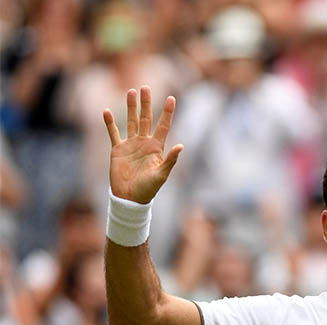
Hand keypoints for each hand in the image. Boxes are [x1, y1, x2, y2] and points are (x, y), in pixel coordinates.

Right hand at [104, 86, 182, 203]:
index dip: (167, 112)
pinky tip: (106, 111)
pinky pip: (113, 133)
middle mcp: (144, 143)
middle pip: (146, 118)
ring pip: (131, 121)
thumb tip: (181, 146)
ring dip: (130, 107)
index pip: (163, 126)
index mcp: (157, 147)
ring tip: (131, 91)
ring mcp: (130, 145)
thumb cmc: (148, 189)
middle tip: (145, 87)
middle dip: (146, 103)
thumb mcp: (161, 174)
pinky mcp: (117, 150)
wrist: (130, 198)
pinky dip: (109, 123)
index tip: (171, 98)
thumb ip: (170, 160)